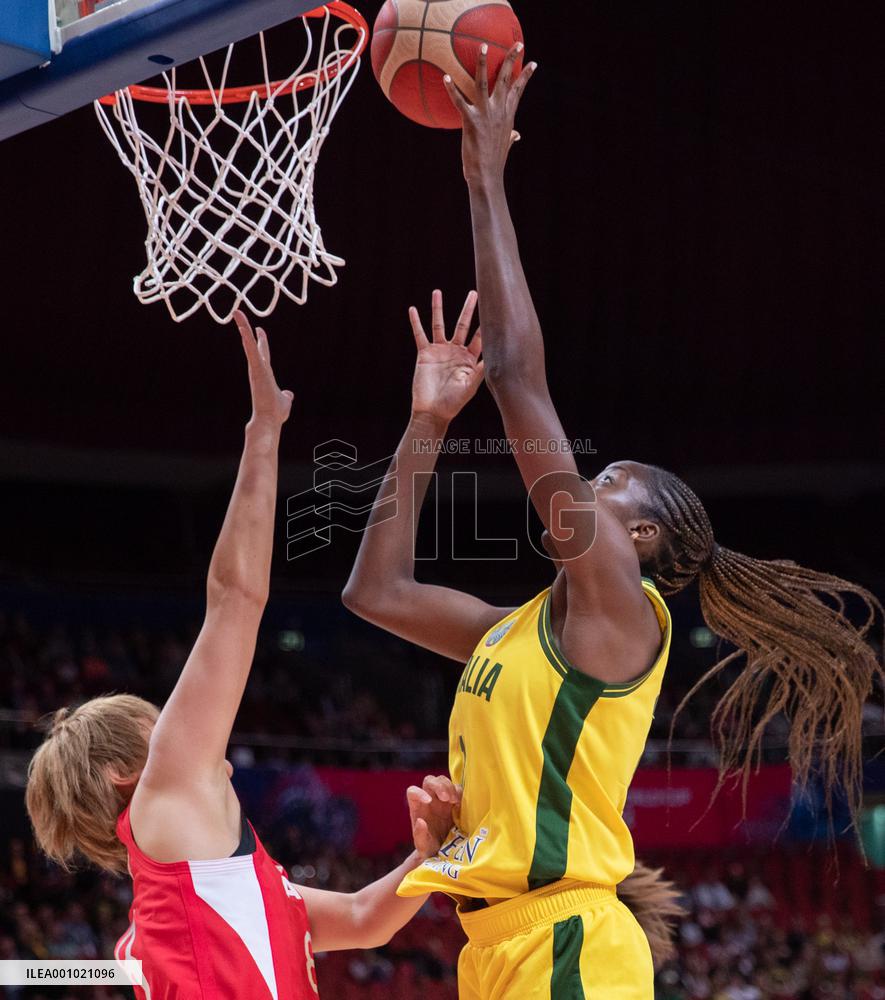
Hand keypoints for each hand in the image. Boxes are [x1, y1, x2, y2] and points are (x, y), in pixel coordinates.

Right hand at [234, 311, 293, 426]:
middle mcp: (259, 369)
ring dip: (243, 327)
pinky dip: (247, 337)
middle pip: (252, 345)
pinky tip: (244, 326)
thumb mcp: (284, 401)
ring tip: (236, 311)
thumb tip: (289, 394)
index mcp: (265, 374)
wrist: (269, 420)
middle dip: (247, 329)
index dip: (261, 342)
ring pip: (248, 344)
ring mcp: (256, 368)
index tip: (260, 330)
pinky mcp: (256, 370)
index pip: (262, 354)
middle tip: (239, 313)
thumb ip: (286, 396)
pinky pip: (250, 350)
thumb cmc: (275, 414)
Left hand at [407, 775, 461, 859]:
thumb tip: (420, 821)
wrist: (442, 851)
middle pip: (430, 781)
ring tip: (455, 802)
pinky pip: (457, 789)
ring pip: (443, 781)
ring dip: (450, 787)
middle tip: (446, 798)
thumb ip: (420, 835)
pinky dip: (459, 793)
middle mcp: (428, 799)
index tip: (428, 801)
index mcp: (417, 808)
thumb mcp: (423, 846)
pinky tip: (460, 804)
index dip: (419, 792)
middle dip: (438, 786)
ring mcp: (441, 799)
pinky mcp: (453, 801)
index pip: (413, 791)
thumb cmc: (428, 848)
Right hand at [410, 290, 483, 423]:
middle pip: (462, 324)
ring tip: (437, 292)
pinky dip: (416, 322)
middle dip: (467, 309)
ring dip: (438, 308)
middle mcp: (455, 351)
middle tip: (474, 293)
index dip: (486, 324)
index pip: (479, 337)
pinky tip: (413, 309)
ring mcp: (439, 351)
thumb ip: (481, 370)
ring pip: (439, 324)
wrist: (433, 410)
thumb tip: (495, 356)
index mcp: (469, 358)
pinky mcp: (424, 354)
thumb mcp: (471, 386)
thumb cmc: (454, 402)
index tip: (493, 308)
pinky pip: (419, 335)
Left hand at [443, 43, 536, 186]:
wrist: (487, 177)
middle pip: (507, 80)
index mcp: (508, 116)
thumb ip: (510, 137)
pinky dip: (451, 89)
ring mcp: (485, 115)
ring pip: (484, 83)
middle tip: (517, 43)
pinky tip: (445, 77)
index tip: (532, 63)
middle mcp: (499, 112)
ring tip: (484, 46)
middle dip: (513, 59)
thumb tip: (517, 135)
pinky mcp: (470, 122)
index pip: (518, 91)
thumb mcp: (505, 146)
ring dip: (484, 63)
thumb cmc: (494, 163)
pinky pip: (459, 101)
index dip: (525, 76)